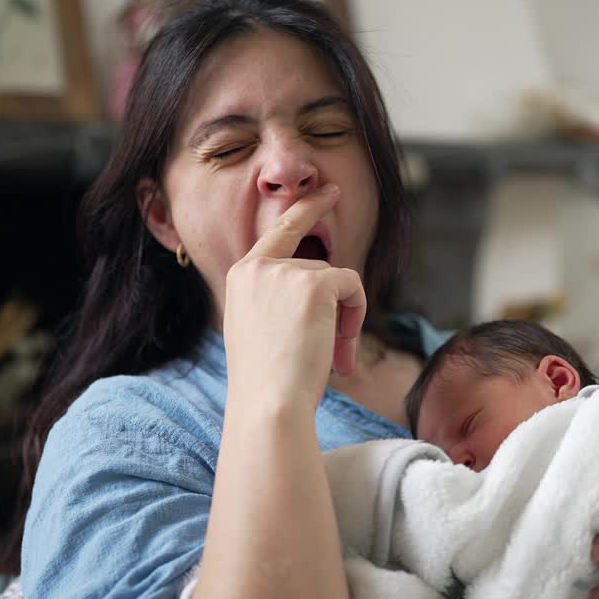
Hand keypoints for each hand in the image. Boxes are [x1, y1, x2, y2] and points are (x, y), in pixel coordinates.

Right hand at [223, 184, 366, 414]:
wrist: (268, 405)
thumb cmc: (267, 384)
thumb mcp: (261, 332)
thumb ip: (279, 303)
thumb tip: (325, 291)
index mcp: (242, 277)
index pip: (280, 233)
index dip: (307, 211)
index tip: (330, 193)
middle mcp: (258, 267)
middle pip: (319, 269)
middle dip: (335, 310)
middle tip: (335, 354)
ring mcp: (285, 273)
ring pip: (338, 282)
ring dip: (345, 321)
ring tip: (330, 360)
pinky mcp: (313, 283)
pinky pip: (352, 286)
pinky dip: (356, 317)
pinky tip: (339, 351)